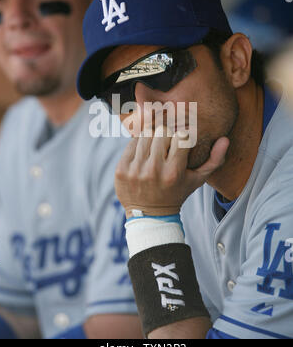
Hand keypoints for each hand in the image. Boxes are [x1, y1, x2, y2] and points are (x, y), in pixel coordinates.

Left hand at [115, 128, 229, 218]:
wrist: (150, 215)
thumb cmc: (177, 193)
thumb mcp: (197, 180)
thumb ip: (214, 160)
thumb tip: (225, 139)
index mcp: (173, 173)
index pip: (181, 136)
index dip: (183, 135)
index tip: (182, 140)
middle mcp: (153, 171)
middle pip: (161, 131)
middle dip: (167, 133)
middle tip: (168, 140)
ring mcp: (135, 170)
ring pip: (145, 134)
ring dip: (153, 136)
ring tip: (157, 145)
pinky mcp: (121, 169)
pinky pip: (131, 143)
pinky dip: (139, 143)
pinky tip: (144, 152)